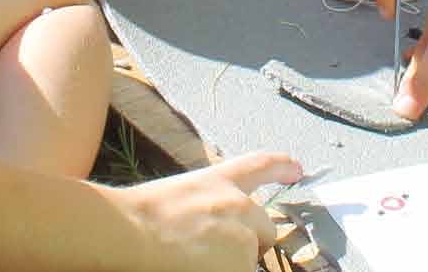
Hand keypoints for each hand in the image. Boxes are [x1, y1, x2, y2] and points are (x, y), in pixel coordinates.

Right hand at [110, 151, 301, 271]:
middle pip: (266, 226)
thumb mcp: (177, 197)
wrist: (130, 232)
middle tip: (218, 254)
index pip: (257, 166)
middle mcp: (237, 204)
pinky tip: (196, 267)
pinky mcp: (241, 264)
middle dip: (252, 241)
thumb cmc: (137, 216)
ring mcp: (243, 235)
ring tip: (193, 261)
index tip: (296, 168)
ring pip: (251, 259)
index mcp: (216, 181)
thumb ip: (204, 206)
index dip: (280, 166)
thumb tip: (213, 227)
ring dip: (233, 264)